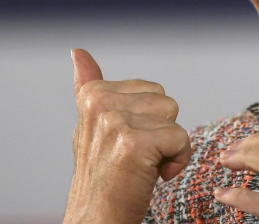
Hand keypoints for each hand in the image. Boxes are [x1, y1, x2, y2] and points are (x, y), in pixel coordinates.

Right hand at [63, 49, 191, 223]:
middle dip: (160, 131)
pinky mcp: (133, 143)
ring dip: (168, 147)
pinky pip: (180, 138)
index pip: (150, 90)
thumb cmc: (101, 177)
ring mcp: (115, 122)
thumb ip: (88, 86)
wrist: (96, 219)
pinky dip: (176, 161)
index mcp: (92, 95)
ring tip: (141, 166)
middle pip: (165, 101)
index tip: (124, 143)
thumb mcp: (91, 127)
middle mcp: (100, 103)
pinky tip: (153, 176)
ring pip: (174, 119)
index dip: (147, 120)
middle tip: (135, 157)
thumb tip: (78, 52)